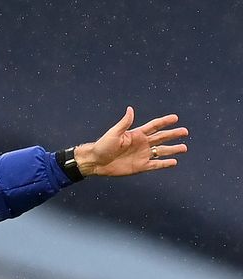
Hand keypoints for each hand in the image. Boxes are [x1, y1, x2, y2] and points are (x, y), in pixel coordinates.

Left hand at [74, 106, 188, 176]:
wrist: (96, 162)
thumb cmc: (102, 145)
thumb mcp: (114, 133)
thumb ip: (124, 123)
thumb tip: (130, 109)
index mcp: (136, 134)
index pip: (154, 126)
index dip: (164, 122)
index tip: (175, 118)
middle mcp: (141, 144)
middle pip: (161, 138)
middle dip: (173, 134)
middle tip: (185, 131)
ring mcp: (142, 155)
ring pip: (161, 151)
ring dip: (172, 149)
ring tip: (184, 148)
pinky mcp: (140, 166)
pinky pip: (155, 165)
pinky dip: (164, 164)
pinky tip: (174, 162)